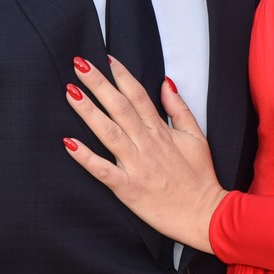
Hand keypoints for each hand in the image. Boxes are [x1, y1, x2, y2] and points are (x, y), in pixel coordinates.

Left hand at [63, 56, 226, 252]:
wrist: (205, 214)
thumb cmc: (200, 178)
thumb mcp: (196, 137)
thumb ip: (179, 109)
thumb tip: (165, 83)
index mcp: (161, 132)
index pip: (138, 96)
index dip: (121, 75)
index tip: (106, 58)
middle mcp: (147, 144)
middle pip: (119, 107)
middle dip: (98, 84)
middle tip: (80, 64)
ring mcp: (136, 165)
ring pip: (108, 132)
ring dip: (88, 111)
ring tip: (71, 92)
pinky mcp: (128, 188)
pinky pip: (102, 170)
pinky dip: (85, 157)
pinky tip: (69, 142)